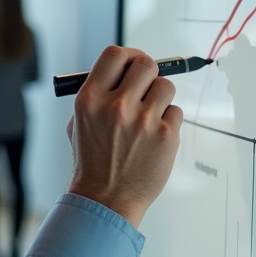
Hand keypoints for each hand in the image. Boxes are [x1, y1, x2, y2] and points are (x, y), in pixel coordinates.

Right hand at [66, 46, 182, 227]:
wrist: (105, 201)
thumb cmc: (92, 163)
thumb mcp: (79, 123)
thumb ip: (98, 94)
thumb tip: (123, 71)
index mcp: (90, 99)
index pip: (115, 55)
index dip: (129, 56)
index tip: (134, 64)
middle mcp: (116, 106)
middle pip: (146, 64)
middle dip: (149, 73)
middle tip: (147, 87)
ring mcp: (143, 121)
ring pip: (165, 86)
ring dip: (161, 98)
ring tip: (150, 118)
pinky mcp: (166, 136)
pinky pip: (176, 112)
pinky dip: (168, 122)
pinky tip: (154, 139)